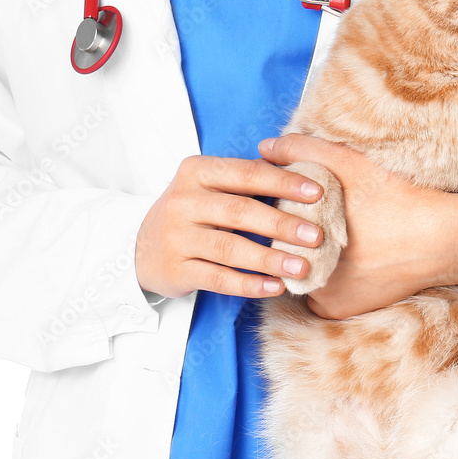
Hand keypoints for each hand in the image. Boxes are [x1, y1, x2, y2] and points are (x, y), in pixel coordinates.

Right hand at [134, 155, 324, 299]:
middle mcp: (183, 201)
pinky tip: (275, 286)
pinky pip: (219, 279)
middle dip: (282, 224)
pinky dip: (249, 284)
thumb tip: (303, 174)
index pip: (246, 174)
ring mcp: (177, 237)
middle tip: (316, 235)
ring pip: (230, 248)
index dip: (283, 182)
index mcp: (197, 171)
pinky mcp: (176, 270)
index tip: (317, 193)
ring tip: (302, 266)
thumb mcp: (209, 185)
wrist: (140, 246)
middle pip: (240, 211)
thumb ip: (247, 178)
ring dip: (270, 258)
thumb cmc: (192, 211)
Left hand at [258, 135, 457, 319]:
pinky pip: (316, 293)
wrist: (441, 240)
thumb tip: (264, 147)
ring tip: (339, 237)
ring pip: (298, 271)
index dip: (291, 208)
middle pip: (284, 247)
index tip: (316, 201)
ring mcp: (319, 297)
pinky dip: (324, 278)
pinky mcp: (336, 312)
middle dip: (296, 233)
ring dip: (307, 257)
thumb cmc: (393, 197)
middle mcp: (302, 272)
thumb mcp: (348, 163)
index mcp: (298, 235)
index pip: (275, 221)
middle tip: (331, 218)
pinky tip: (345, 261)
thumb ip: (302, 150)